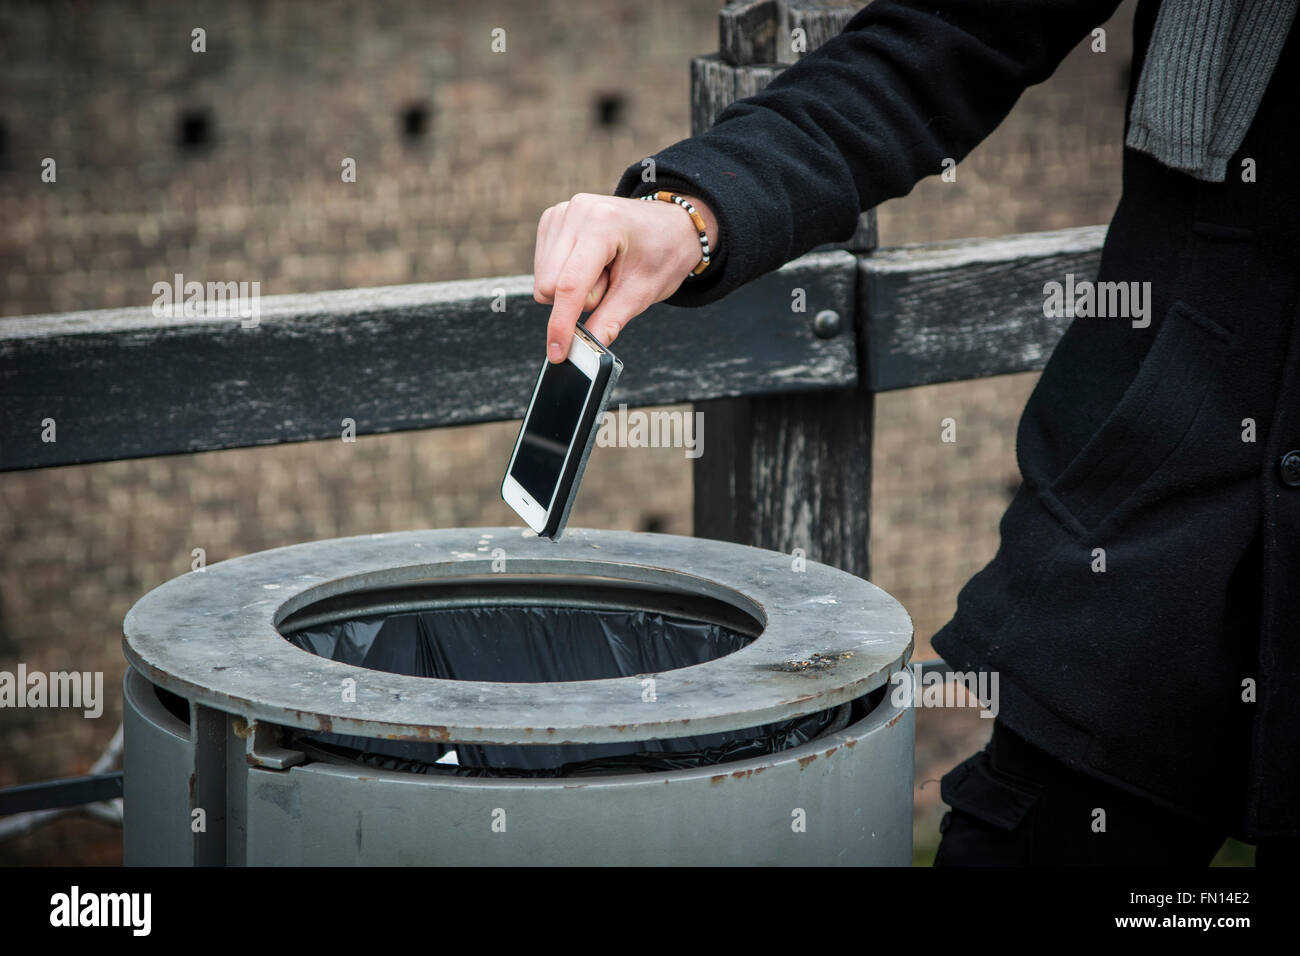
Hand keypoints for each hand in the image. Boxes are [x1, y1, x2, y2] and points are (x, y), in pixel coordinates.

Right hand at [533, 191, 717, 361]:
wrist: (672, 225)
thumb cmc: (664, 251)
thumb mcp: (643, 292)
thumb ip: (610, 321)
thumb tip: (584, 350)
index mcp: (602, 223)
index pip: (569, 285)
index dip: (562, 325)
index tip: (557, 353)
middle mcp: (576, 212)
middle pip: (550, 286)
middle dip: (579, 300)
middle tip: (611, 284)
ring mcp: (560, 214)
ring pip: (544, 280)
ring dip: (572, 289)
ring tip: (604, 271)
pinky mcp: (551, 221)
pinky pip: (543, 269)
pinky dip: (565, 277)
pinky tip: (590, 264)